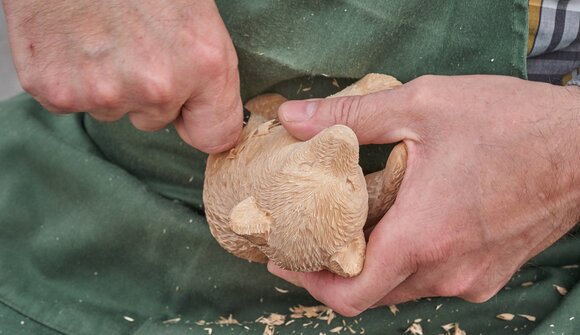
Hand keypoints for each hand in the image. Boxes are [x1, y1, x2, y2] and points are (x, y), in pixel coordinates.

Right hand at [2, 0, 241, 152]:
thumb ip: (206, 73)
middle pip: (155, 120)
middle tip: (132, 42)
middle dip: (147, 91)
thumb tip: (202, 115)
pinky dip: (71, 76)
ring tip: (101, 33)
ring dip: (108, 82)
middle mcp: (157, 87)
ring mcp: (104, 92)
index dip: (200, 123)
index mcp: (204, 64)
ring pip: (112, 110)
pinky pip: (72, 101)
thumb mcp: (197, 14)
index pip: (216, 135)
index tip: (191, 114)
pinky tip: (74, 40)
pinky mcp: (56, 91)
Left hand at [269, 75, 579, 315]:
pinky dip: (406, 260)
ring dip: (370, 263)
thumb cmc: (512, 124)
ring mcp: (471, 278)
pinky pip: (432, 279)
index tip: (285, 259)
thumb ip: (351, 115)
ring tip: (351, 225)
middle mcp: (447, 271)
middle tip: (308, 237)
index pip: (350, 293)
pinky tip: (401, 223)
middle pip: (370, 292)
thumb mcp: (423, 107)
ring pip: (401, 287)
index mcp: (423, 236)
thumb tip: (293, 119)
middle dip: (333, 270)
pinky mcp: (488, 274)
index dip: (309, 282)